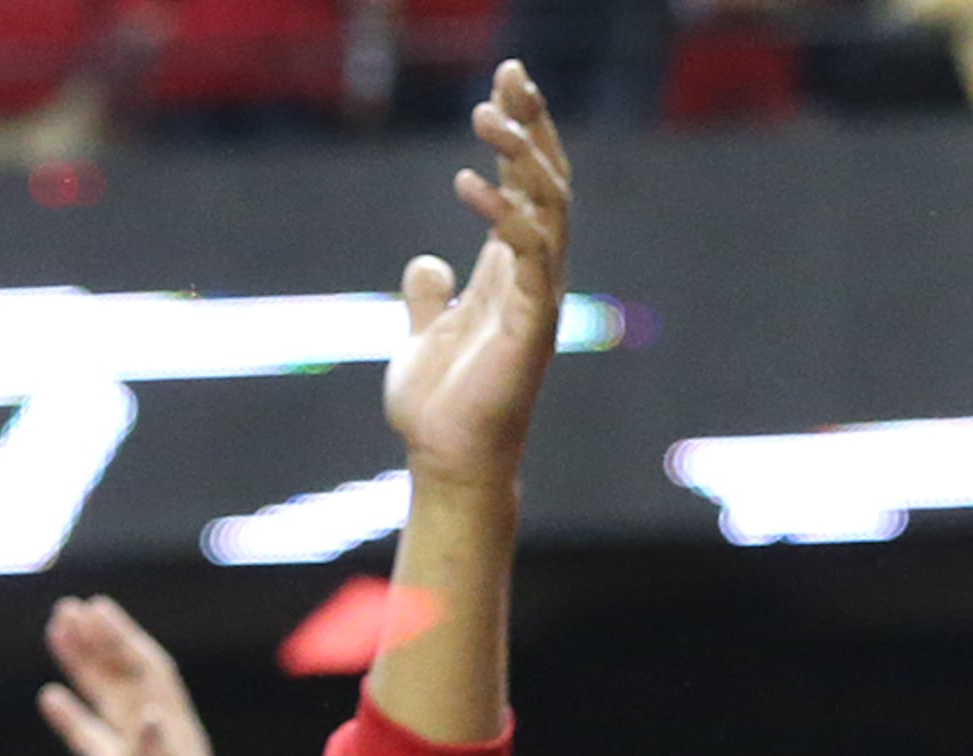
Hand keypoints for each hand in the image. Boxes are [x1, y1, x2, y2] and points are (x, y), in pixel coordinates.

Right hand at [39, 596, 256, 755]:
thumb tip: (144, 714)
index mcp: (179, 739)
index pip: (151, 675)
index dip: (125, 640)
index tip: (98, 608)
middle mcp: (161, 742)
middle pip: (125, 678)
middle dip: (100, 643)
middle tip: (68, 608)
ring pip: (105, 703)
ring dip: (84, 668)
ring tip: (56, 631)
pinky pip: (93, 743)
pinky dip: (73, 719)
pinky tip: (50, 696)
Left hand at [387, 62, 571, 496]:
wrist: (447, 463)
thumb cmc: (440, 410)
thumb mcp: (423, 334)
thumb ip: (429, 295)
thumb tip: (427, 261)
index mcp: (511, 274)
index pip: (528, 188)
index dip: (523, 133)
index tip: (507, 81)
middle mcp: (533, 280)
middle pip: (549, 184)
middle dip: (533, 126)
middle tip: (510, 76)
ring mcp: (538, 302)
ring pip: (549, 210)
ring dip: (521, 158)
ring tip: (485, 117)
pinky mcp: (531, 328)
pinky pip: (531, 258)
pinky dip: (505, 217)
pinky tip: (467, 184)